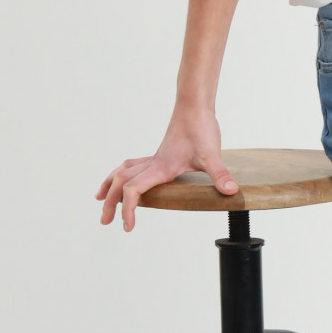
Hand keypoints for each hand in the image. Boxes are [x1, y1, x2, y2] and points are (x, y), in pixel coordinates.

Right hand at [96, 106, 237, 231]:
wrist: (195, 105)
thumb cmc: (200, 128)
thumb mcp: (211, 155)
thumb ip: (220, 174)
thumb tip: (231, 191)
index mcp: (160, 168)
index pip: (134, 191)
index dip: (128, 209)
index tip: (127, 227)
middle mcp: (153, 164)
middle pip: (121, 183)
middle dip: (110, 203)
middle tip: (104, 221)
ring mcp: (155, 158)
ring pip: (123, 171)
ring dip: (110, 185)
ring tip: (100, 198)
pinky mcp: (161, 153)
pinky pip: (134, 165)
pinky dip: (123, 173)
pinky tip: (124, 177)